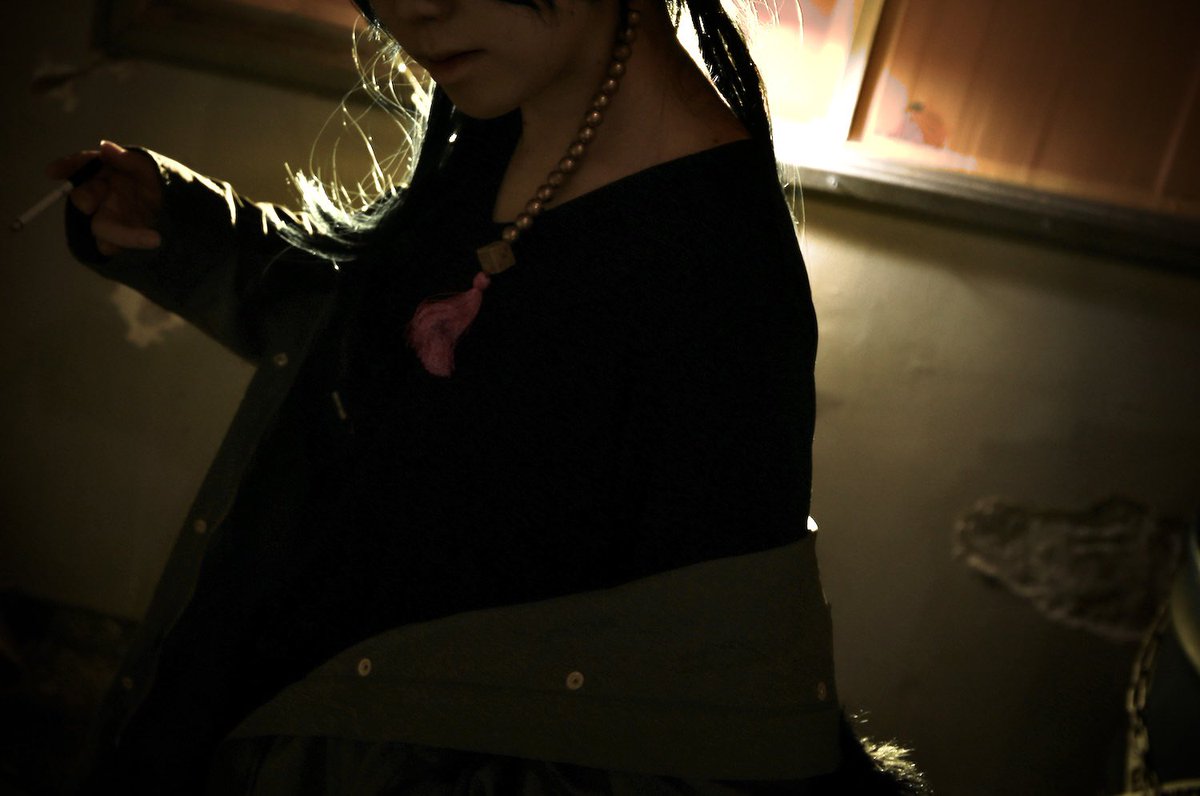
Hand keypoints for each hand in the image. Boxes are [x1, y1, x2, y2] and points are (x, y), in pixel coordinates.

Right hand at [46, 140, 162, 256]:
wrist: (181, 213)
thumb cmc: (161, 185)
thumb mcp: (150, 170)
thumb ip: (128, 160)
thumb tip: (104, 146)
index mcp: (108, 172)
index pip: (83, 166)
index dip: (67, 167)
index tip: (52, 172)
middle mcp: (103, 195)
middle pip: (83, 198)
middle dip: (85, 198)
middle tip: (91, 203)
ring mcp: (108, 218)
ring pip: (100, 227)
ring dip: (120, 234)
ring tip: (154, 239)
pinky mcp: (115, 240)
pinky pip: (111, 246)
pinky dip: (128, 245)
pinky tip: (150, 242)